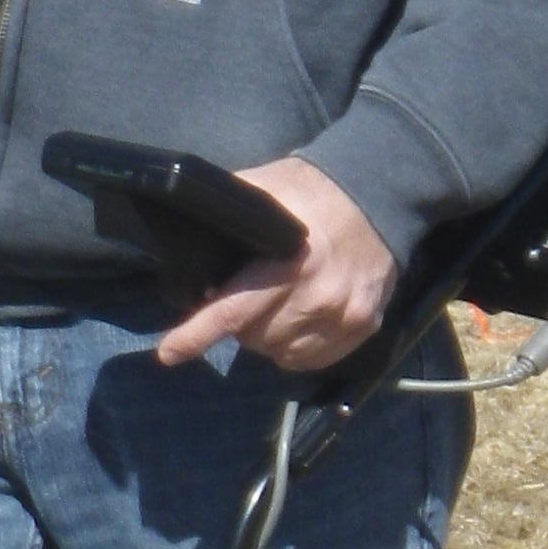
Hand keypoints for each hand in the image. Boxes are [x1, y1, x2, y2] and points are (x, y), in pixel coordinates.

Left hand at [154, 157, 395, 375]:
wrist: (379, 194)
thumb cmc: (310, 192)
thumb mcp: (264, 189)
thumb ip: (228, 214)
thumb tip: (186, 234)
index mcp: (288, 261)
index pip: (233, 311)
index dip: (196, 335)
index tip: (168, 353)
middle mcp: (317, 296)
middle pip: (253, 337)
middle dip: (239, 322)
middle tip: (245, 295)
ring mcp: (344, 316)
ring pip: (281, 352)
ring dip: (268, 335)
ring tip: (275, 304)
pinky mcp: (363, 327)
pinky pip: (312, 359)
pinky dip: (296, 345)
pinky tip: (299, 317)